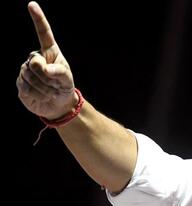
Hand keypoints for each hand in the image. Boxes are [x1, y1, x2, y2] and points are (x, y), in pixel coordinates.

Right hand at [16, 1, 76, 120]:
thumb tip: (41, 66)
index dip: (38, 19)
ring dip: (43, 88)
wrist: (58, 105)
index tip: (32, 4)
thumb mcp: (67, 79)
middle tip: (55, 86)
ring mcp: (26, 69)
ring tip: (50, 92)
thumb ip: (58, 71)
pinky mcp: (20, 82)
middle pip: (35, 63)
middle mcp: (35, 57)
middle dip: (47, 78)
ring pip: (30, 76)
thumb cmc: (64, 87)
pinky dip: (36, 94)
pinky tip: (41, 96)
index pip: (43, 33)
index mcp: (49, 52)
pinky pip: (25, 87)